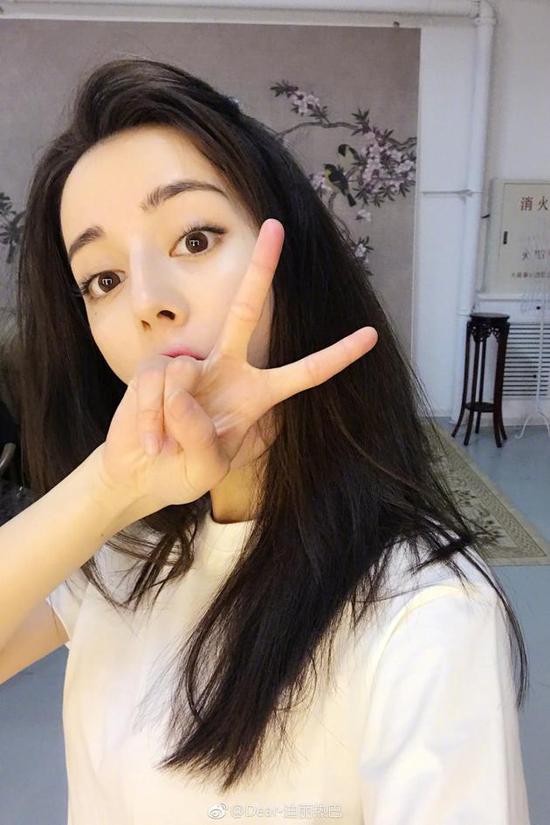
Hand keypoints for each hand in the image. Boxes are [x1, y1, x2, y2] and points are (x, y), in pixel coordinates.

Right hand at [97, 218, 377, 513]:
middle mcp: (226, 370)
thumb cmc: (183, 472)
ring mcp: (190, 366)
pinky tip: (151, 439)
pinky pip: (156, 386)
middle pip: (245, 311)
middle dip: (260, 268)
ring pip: (184, 377)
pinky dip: (151, 420)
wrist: (139, 474)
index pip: (303, 373)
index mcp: (255, 395)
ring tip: (166, 446)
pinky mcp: (155, 368)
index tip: (371, 335)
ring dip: (173, 422)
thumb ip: (202, 435)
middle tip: (276, 225)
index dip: (336, 356)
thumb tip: (184, 390)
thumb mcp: (206, 468)